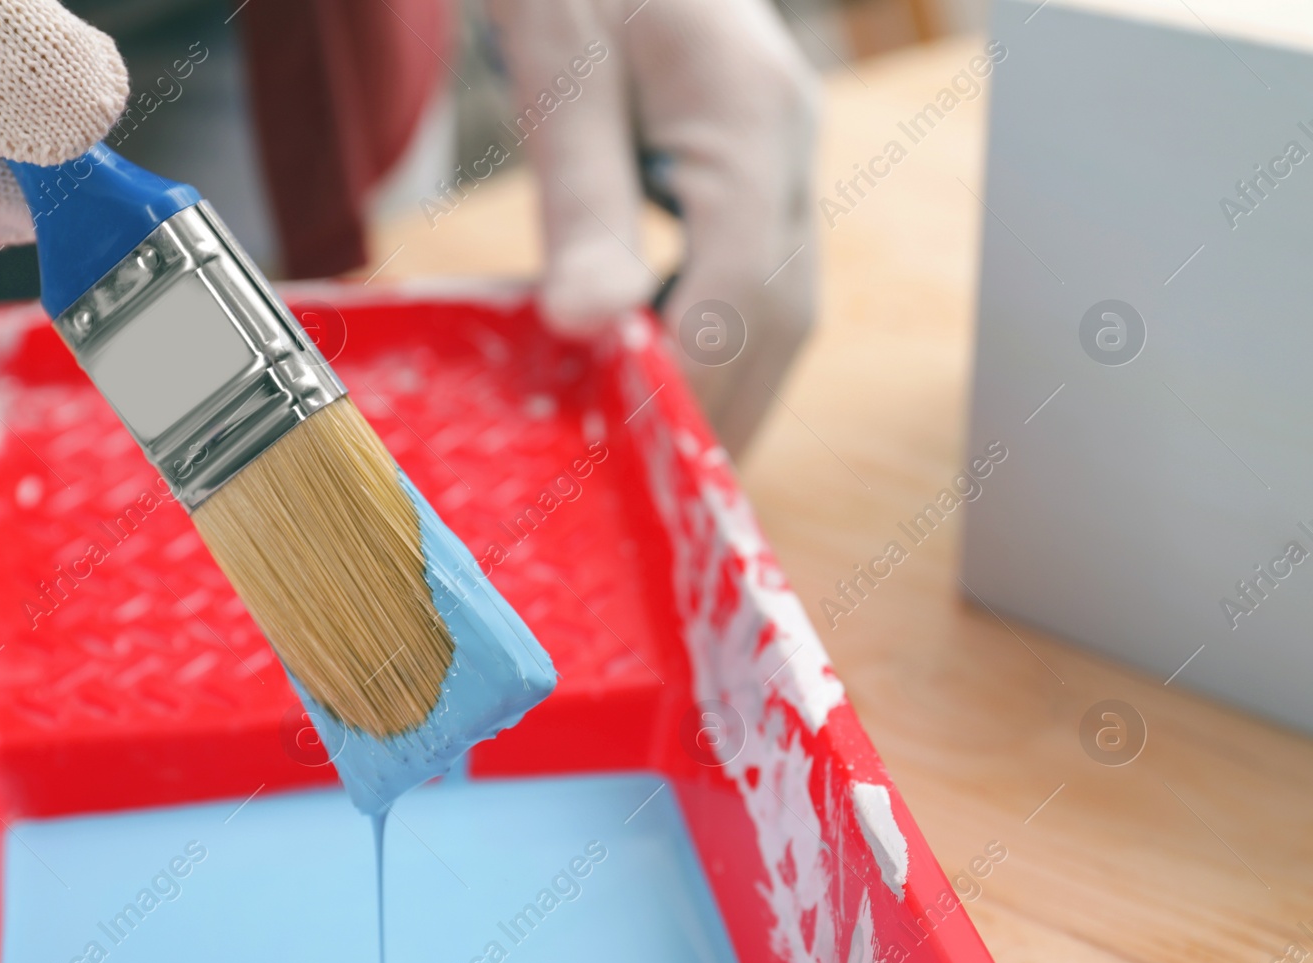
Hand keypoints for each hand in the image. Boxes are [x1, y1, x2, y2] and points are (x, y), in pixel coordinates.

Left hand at [487, 0, 817, 456]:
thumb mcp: (563, 70)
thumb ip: (582, 200)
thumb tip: (589, 327)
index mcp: (753, 115)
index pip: (741, 286)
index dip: (694, 382)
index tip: (637, 453)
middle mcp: (790, 148)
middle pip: (777, 314)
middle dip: (722, 412)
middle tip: (659, 500)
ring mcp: (784, 160)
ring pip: (774, 308)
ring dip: (720, 388)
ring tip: (652, 455)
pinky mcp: (756, 173)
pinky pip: (747, 279)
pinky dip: (704, 340)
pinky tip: (647, 368)